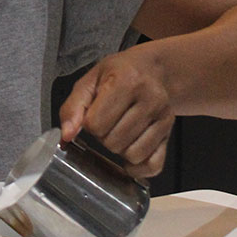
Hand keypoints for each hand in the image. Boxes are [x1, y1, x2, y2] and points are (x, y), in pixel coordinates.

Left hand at [58, 43, 174, 179]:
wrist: (153, 70)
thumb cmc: (120, 74)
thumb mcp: (91, 80)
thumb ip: (73, 107)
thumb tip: (66, 136)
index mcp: (127, 81)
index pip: (96, 124)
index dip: (89, 123)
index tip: (94, 113)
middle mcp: (150, 99)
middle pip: (113, 142)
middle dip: (104, 137)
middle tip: (109, 121)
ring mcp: (163, 118)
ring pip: (132, 155)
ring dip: (120, 149)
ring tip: (120, 130)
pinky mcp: (170, 134)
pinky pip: (153, 165)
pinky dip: (138, 166)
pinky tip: (131, 151)